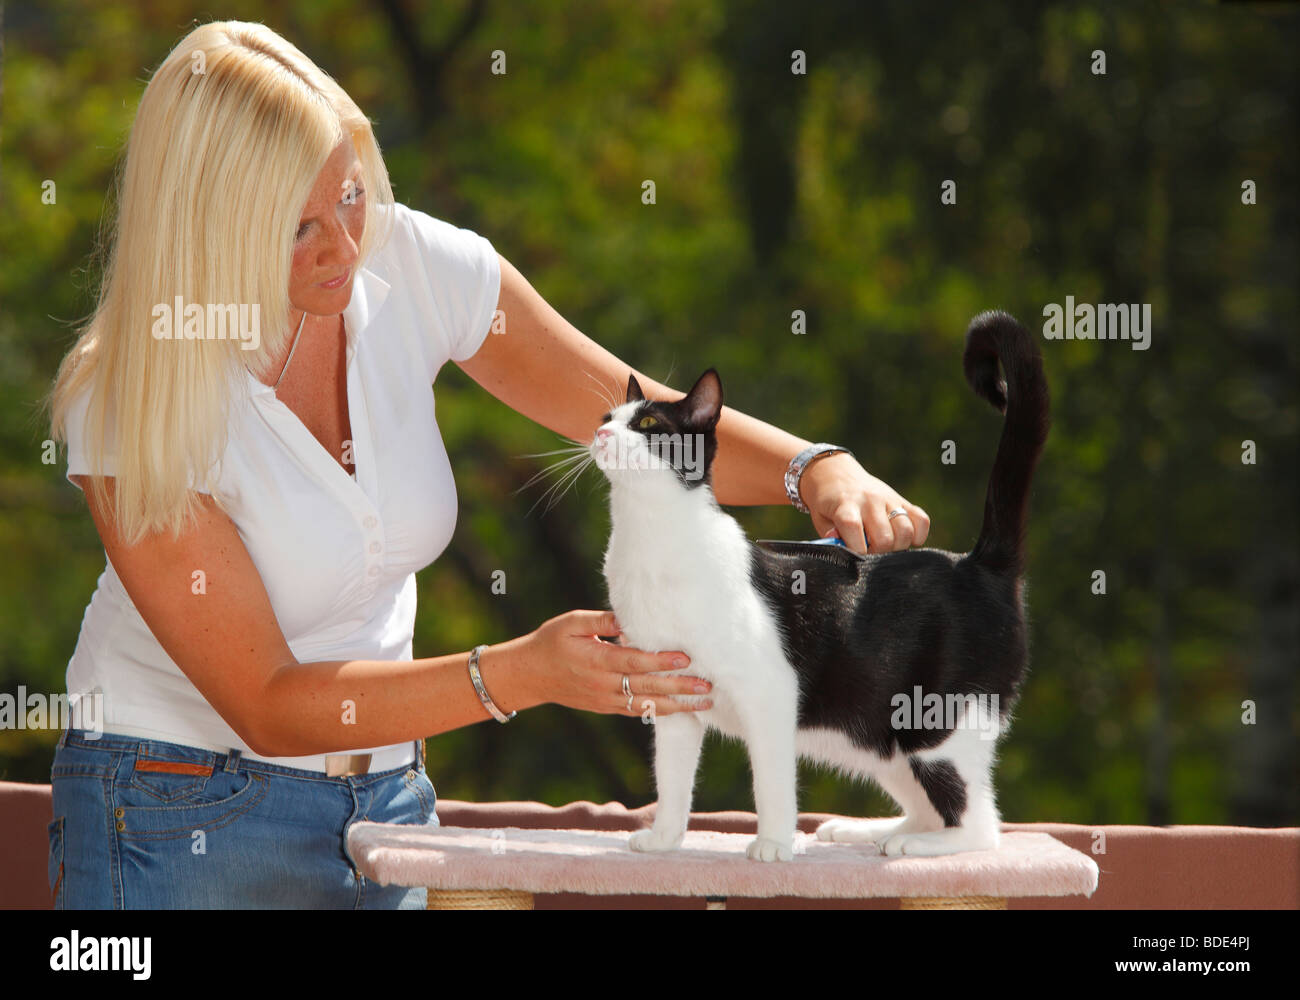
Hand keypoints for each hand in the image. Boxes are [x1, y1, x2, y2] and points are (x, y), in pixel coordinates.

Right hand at [519, 610, 712, 716]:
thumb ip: (600, 621)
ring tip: (705, 701)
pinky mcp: (608, 707)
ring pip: (647, 705)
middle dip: (679, 687)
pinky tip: (684, 708)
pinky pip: (638, 711)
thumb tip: (627, 617)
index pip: (634, 662)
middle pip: (647, 688)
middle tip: (707, 684)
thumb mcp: (571, 623)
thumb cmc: (552, 641)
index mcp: (596, 660)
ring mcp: (606, 700)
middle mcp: (603, 684)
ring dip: (678, 704)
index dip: (660, 661)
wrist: (531, 675)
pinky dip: (661, 711)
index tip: (685, 657)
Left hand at [799, 453, 930, 555]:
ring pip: (905, 531)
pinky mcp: (902, 500)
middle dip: (878, 554)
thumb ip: (831, 538)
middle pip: (885, 538)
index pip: (855, 530)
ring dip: (898, 546)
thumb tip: (845, 552)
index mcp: (846, 506)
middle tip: (870, 552)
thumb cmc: (826, 503)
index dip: (857, 551)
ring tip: (885, 546)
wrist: (834, 473)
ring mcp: (888, 499)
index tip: (854, 557)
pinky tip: (906, 539)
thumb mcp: (820, 519)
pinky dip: (918, 535)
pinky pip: (922, 519)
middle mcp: (870, 501)